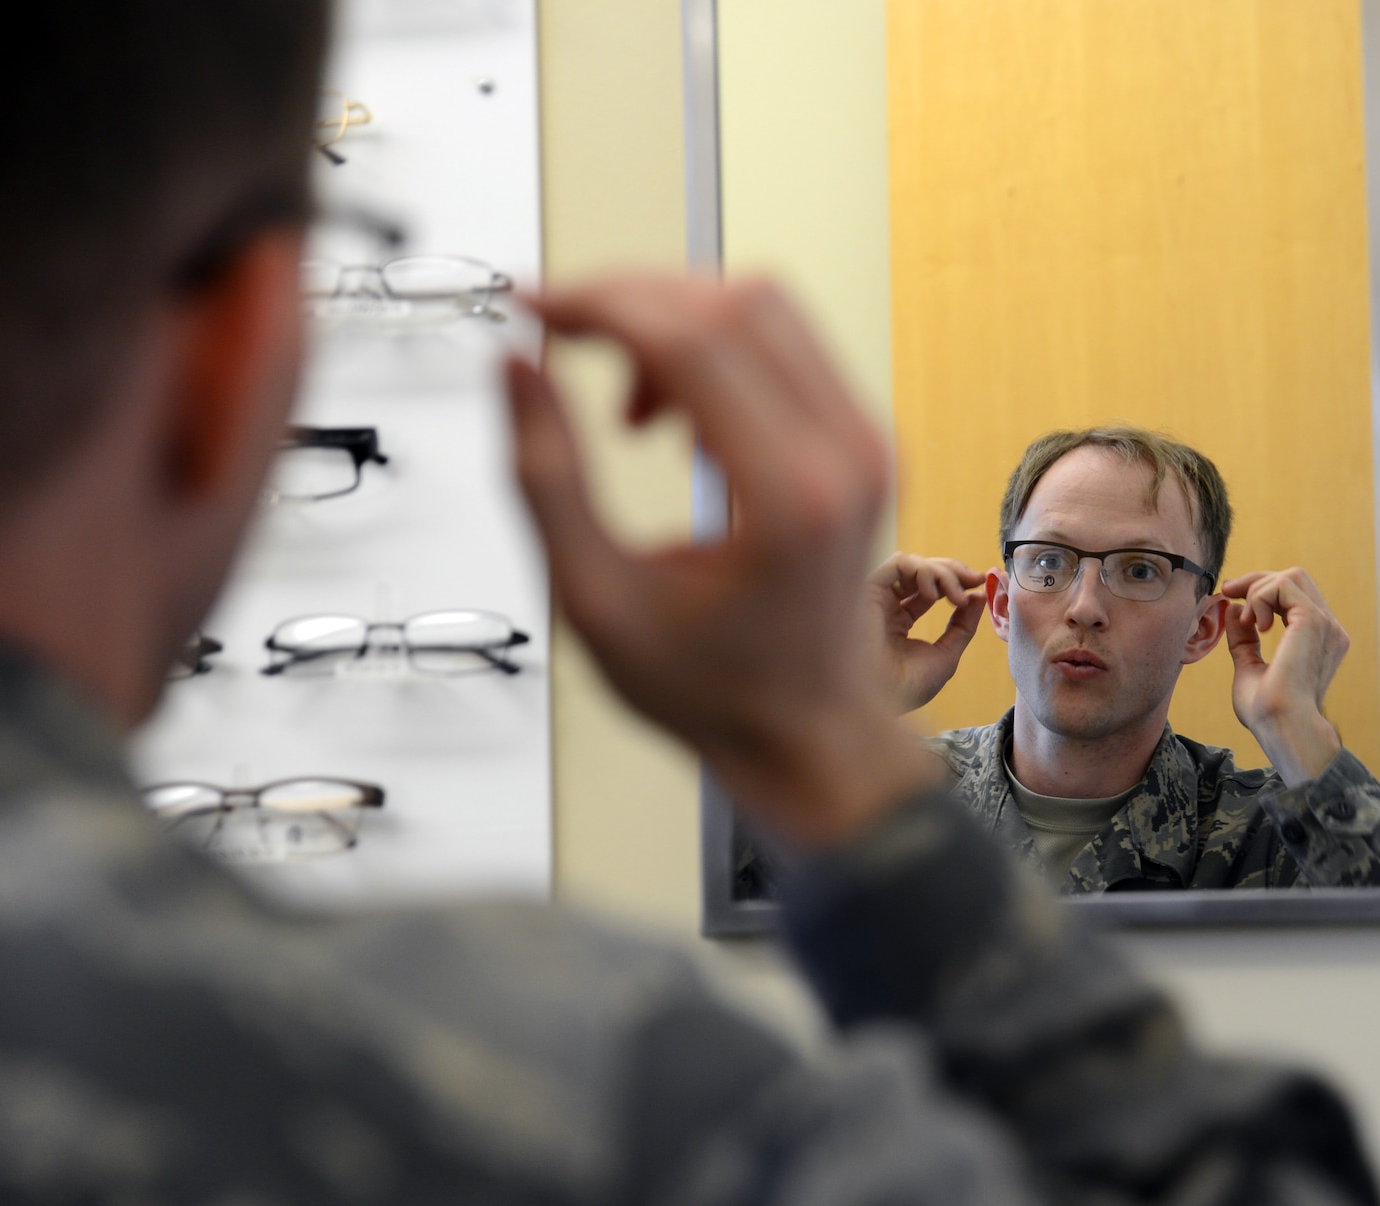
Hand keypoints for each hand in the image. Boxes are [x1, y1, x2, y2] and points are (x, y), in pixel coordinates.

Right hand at [507, 272, 939, 848]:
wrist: (806, 730)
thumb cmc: (718, 689)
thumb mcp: (597, 600)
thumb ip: (546, 479)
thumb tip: (514, 369)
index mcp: (791, 497)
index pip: (697, 339)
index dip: (600, 304)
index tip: (535, 310)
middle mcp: (846, 455)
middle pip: (735, 301)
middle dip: (632, 302)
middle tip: (562, 339)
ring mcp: (865, 442)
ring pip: (765, 308)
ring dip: (674, 328)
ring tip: (627, 415)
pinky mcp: (861, 440)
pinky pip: (786, 346)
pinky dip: (714, 353)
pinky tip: (673, 424)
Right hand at [869, 553, 985, 712]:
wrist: (880, 702)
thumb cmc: (907, 687)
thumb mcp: (946, 655)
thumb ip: (963, 625)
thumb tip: (979, 597)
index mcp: (898, 622)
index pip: (929, 590)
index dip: (957, 582)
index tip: (980, 584)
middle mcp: (884, 607)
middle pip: (921, 572)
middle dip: (953, 571)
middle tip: (974, 579)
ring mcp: (876, 598)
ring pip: (911, 564)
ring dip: (941, 572)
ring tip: (955, 595)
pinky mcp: (867, 590)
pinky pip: (897, 563)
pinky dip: (922, 570)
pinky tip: (933, 594)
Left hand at [1224, 568, 1349, 784]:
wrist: (1282, 727)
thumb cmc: (1267, 712)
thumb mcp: (1249, 667)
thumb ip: (1244, 640)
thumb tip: (1234, 611)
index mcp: (1318, 640)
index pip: (1294, 596)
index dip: (1261, 589)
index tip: (1231, 595)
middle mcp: (1328, 629)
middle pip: (1295, 578)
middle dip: (1257, 580)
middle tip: (1228, 591)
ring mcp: (1325, 624)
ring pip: (1291, 577)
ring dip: (1259, 589)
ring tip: (1247, 620)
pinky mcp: (1313, 620)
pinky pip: (1284, 585)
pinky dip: (1260, 597)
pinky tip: (1253, 623)